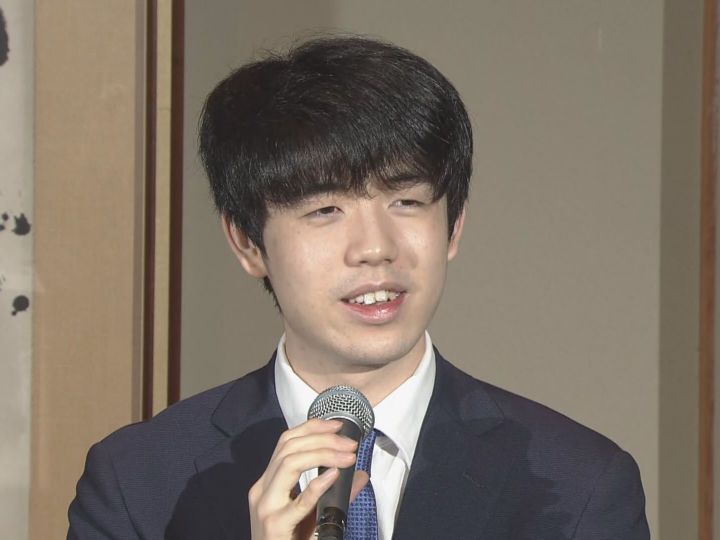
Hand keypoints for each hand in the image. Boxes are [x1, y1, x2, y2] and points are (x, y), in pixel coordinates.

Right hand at [249, 418, 368, 539]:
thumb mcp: (311, 514)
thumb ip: (334, 493)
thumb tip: (360, 475)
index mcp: (267, 483)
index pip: (285, 442)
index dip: (311, 427)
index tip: (338, 424)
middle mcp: (262, 490)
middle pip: (288, 447)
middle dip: (322, 438)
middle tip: (350, 443)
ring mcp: (266, 507)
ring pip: (288, 463)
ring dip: (322, 453)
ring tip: (347, 456)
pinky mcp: (275, 526)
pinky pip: (298, 502)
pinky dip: (317, 484)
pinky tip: (334, 475)